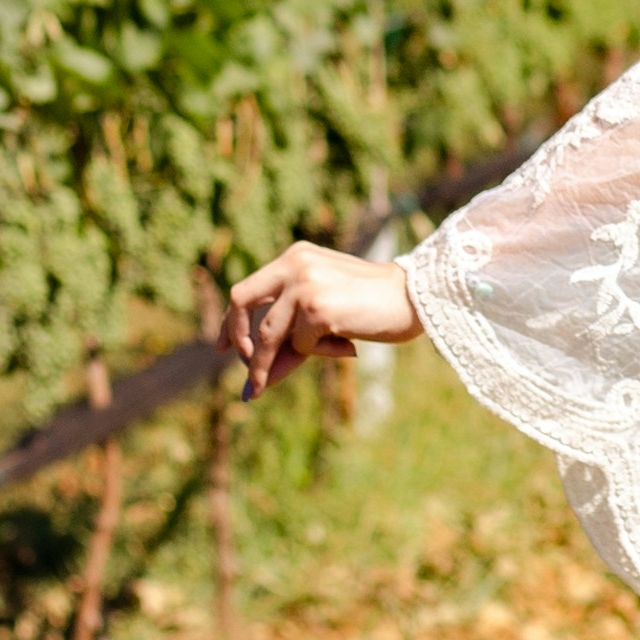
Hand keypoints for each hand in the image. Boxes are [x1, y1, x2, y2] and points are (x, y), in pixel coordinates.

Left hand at [226, 240, 417, 391]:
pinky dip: (318, 354)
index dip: (231, 320)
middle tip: (246, 370)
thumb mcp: (326, 311)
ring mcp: (304, 284)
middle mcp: (295, 264)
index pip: (248, 288)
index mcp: (297, 257)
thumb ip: (292, 330)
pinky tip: (349, 347)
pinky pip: (300, 345)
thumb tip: (254, 382)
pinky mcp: (316, 309)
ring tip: (279, 381)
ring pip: (268, 334)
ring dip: (271, 364)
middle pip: (242, 302)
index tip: (222, 346)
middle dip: (237, 339)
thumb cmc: (375, 305)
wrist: (416, 298)